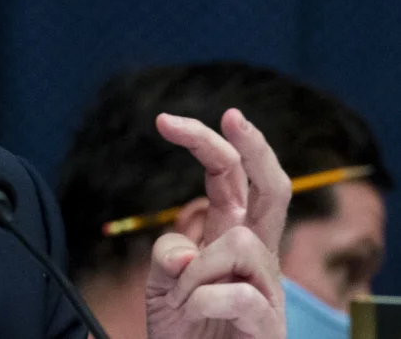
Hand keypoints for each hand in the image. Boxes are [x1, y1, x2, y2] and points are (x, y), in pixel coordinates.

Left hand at [145, 109, 290, 338]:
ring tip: (182, 301)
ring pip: (239, 242)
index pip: (227, 178)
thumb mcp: (160, 286)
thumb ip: (167, 256)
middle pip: (272, 189)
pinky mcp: (269, 320)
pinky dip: (200, 302)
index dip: (204, 144)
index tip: (165, 120)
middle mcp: (254, 253)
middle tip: (233, 116)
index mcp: (228, 235)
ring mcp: (267, 286)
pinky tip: (193, 316)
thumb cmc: (186, 329)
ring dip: (194, 271)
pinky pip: (234, 293)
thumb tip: (187, 250)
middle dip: (257, 148)